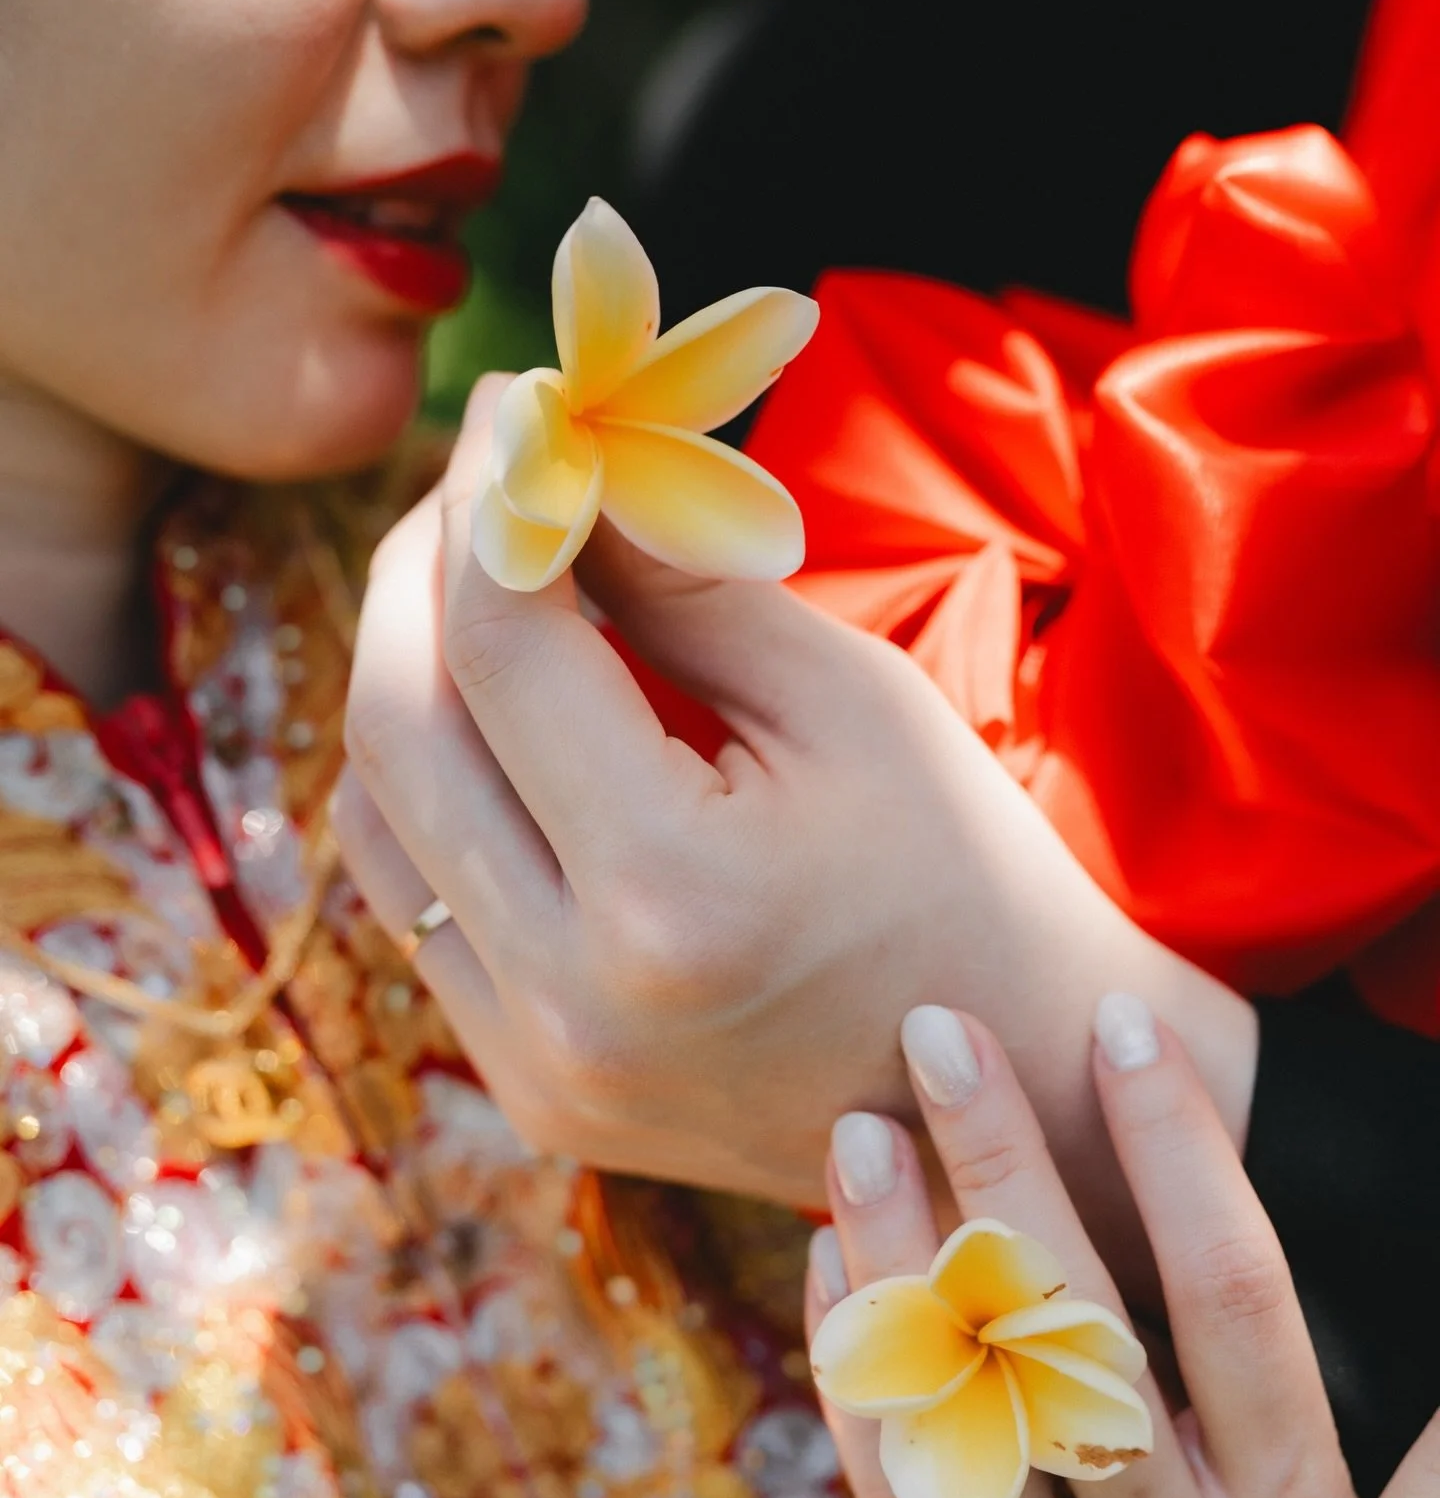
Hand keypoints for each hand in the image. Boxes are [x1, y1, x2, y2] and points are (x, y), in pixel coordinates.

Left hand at [335, 375, 1256, 1234]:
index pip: (504, 644)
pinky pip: (415, 907)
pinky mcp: (533, 1092)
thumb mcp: (848, 698)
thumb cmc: (965, 868)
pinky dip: (429, 790)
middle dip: (420, 568)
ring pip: (375, 818)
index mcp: (674, 895)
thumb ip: (681, 579)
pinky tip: (493, 722)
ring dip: (406, 674)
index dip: (495, 496)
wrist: (1007, 1069)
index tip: (516, 405)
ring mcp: (539, 1066)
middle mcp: (573, 1001)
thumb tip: (555, 467)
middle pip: (399, 726)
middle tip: (482, 478)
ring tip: (482, 586)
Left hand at [805, 996, 1357, 1497]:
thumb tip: (1164, 1109)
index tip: (1117, 1018)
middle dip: (1002, 1165)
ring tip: (858, 1129)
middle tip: (936, 1036)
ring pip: (961, 1414)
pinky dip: (856, 1363)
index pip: (1233, 1290)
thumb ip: (1226, 1328)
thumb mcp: (1281, 1455)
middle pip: (1074, 1336)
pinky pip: (893, 1489)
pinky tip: (829, 1252)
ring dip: (898, 1257)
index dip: (1177, 1144)